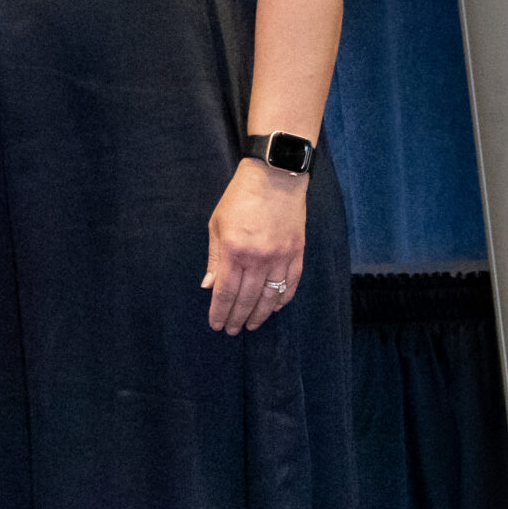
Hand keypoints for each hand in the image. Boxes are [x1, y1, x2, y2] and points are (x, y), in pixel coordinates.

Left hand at [201, 158, 307, 334]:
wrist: (275, 178)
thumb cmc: (240, 197)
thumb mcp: (217, 224)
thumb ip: (215, 258)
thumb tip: (209, 285)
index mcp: (235, 251)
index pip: (226, 292)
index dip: (220, 311)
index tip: (216, 325)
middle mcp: (259, 259)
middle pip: (247, 299)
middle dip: (237, 318)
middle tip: (231, 330)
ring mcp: (281, 258)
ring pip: (270, 297)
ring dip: (259, 314)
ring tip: (250, 325)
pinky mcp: (298, 254)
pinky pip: (290, 285)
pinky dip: (281, 300)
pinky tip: (272, 308)